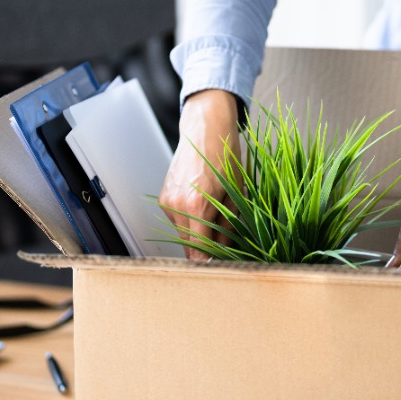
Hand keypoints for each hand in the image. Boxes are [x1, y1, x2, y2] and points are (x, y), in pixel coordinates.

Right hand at [158, 89, 240, 259]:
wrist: (205, 131)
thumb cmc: (226, 158)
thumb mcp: (236, 195)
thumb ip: (229, 228)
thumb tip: (225, 253)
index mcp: (196, 207)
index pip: (198, 251)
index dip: (209, 263)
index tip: (219, 268)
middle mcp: (176, 206)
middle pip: (188, 246)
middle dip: (205, 250)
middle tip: (224, 247)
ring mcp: (167, 202)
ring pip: (182, 234)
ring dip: (198, 234)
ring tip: (215, 217)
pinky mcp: (164, 198)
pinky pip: (178, 221)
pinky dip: (190, 221)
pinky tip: (202, 205)